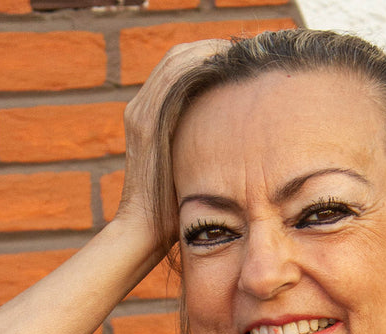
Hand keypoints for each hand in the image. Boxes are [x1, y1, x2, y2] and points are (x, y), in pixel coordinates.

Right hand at [115, 39, 228, 252]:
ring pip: (175, 61)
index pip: (181, 69)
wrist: (144, 233)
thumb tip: (241, 138)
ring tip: (238, 53)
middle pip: (179, 58)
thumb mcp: (194, 168)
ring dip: (208, 51)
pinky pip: (170, 79)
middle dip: (212, 49)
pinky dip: (196, 65)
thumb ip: (206, 147)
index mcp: (152, 117)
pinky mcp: (144, 123)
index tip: (242, 61)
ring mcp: (140, 114)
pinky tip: (223, 64)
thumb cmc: (174, 211)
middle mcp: (142, 109)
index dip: (210, 57)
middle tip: (245, 51)